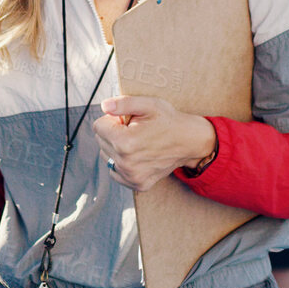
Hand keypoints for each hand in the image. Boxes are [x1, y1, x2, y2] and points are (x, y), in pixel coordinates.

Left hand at [92, 96, 214, 191]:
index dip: (112, 119)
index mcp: (125, 143)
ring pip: (106, 157)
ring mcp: (131, 176)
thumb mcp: (149, 104)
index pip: (98, 127)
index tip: (128, 120)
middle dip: (114, 133)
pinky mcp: (137, 184)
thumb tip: (104, 106)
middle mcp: (125, 163)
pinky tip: (138, 155)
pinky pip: (115, 172)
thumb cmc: (169, 121)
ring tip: (138, 142)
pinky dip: (122, 163)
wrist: (190, 142)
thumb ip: (123, 103)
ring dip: (116, 148)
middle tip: (135, 130)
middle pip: (100, 142)